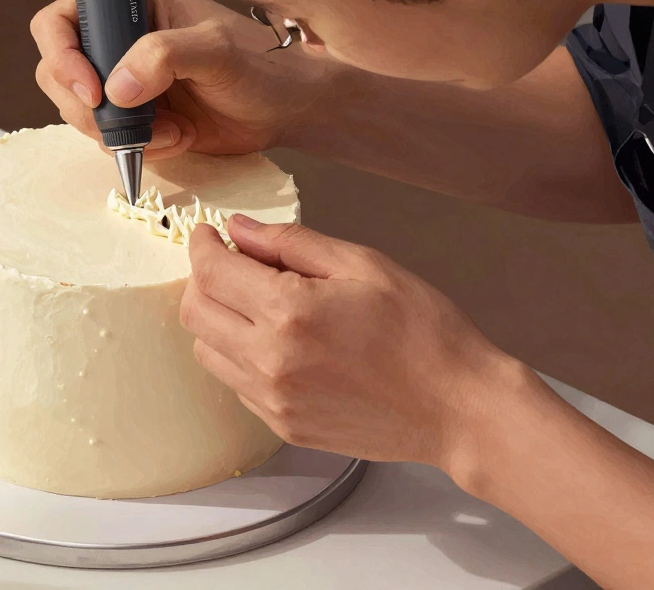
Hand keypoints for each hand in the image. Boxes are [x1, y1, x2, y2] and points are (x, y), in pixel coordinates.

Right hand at [30, 0, 342, 158]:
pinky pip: (109, 141)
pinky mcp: (135, 118)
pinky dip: (138, 149)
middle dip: (89, 109)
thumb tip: (115, 89)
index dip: (62, 56)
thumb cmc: (258, 66)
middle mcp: (118, 41)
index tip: (93, 91)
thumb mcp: (216, 51)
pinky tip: (178, 139)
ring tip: (172, 131)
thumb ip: (164, 56)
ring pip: (81, 113)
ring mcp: (123, 82)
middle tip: (128, 125)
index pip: (60, 21)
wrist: (284, 109)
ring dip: (120, 134)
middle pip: (58, 74)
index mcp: (131, 5)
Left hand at [179, 217, 522, 470]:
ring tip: (258, 304)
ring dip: (219, 320)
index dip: (202, 245)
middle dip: (204, 279)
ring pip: (208, 351)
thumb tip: (240, 228)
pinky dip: (242, 356)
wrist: (457, 408)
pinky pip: (236, 384)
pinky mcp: (283, 426)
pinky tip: (280, 342)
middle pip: (196, 313)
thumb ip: (293, 243)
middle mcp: (270, 360)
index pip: (210, 272)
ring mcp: (273, 399)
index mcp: (289, 312)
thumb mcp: (364, 264)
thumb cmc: (424, 333)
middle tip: (233, 264)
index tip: (209, 233)